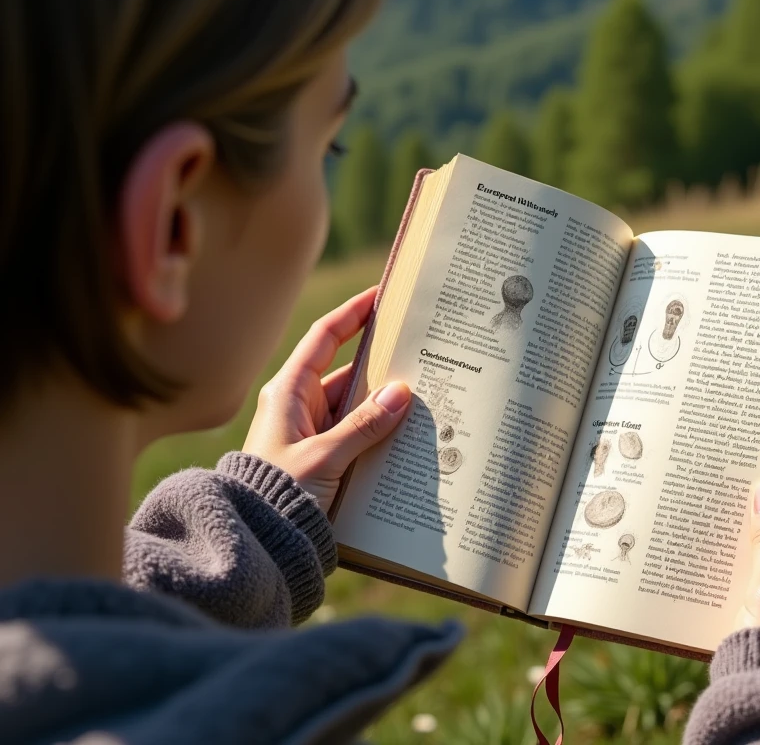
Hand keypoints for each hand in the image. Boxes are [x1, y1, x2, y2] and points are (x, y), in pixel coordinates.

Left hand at [244, 287, 412, 513]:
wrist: (254, 539)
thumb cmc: (276, 494)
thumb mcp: (324, 457)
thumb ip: (364, 425)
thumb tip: (402, 392)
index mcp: (289, 392)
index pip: (325, 338)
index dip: (353, 313)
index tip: (381, 295)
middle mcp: (300, 406)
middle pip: (350, 372)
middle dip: (385, 364)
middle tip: (422, 351)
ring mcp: (312, 432)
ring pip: (358, 406)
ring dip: (387, 404)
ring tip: (428, 393)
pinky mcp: (324, 457)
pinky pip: (359, 434)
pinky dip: (382, 431)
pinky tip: (411, 432)